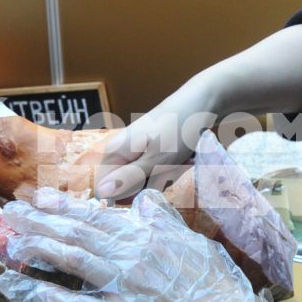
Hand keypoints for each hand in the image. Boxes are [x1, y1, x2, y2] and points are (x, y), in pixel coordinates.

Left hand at [0, 188, 282, 301]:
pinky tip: (36, 292)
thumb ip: (164, 219)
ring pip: (76, 262)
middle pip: (78, 235)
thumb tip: (144, 199)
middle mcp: (132, 256)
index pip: (97, 216)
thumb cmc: (213, 286)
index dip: (64, 206)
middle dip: (41, 223)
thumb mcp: (192, 241)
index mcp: (146, 236)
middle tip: (11, 213)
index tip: (39, 197)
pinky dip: (59, 299)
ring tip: (15, 243)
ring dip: (42, 250)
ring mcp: (125, 288)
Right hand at [92, 76, 220, 199]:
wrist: (200, 104)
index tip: (147, 190)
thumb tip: (102, 193)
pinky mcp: (150, 151)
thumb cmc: (177, 131)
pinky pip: (156, 172)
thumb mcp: (155, 160)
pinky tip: (182, 160)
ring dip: (164, 178)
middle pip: (127, 187)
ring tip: (178, 163)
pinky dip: (170, 170)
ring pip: (144, 181)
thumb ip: (128, 178)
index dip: (125, 197)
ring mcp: (136, 151)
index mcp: (114, 153)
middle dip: (149, 187)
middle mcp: (120, 152)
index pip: (104, 190)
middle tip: (168, 172)